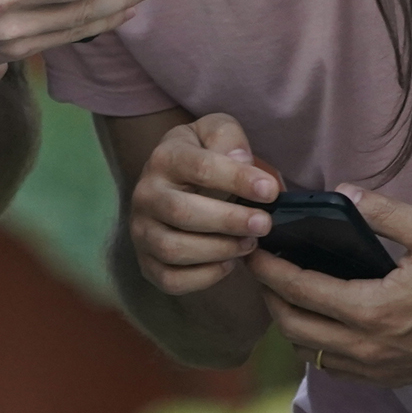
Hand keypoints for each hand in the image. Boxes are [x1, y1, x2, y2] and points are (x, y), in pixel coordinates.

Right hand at [128, 114, 280, 295]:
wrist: (173, 183)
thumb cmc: (203, 156)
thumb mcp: (216, 132)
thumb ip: (228, 138)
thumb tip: (240, 160)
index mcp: (164, 158)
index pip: (200, 168)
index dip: (237, 180)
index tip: (270, 191)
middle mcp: (145, 195)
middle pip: (183, 213)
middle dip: (229, 221)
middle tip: (264, 224)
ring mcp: (141, 231)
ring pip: (174, 249)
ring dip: (219, 250)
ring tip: (249, 243)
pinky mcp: (146, 262)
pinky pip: (171, 280)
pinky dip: (204, 277)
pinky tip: (228, 263)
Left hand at [247, 188, 411, 386]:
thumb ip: (383, 211)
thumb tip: (343, 194)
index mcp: (370, 309)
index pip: (299, 291)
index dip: (269, 271)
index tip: (254, 251)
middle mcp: (365, 346)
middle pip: (292, 327)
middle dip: (269, 298)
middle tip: (262, 271)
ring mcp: (374, 368)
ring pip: (309, 353)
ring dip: (289, 324)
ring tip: (286, 293)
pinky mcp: (385, 378)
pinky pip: (333, 367)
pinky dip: (314, 345)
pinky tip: (319, 320)